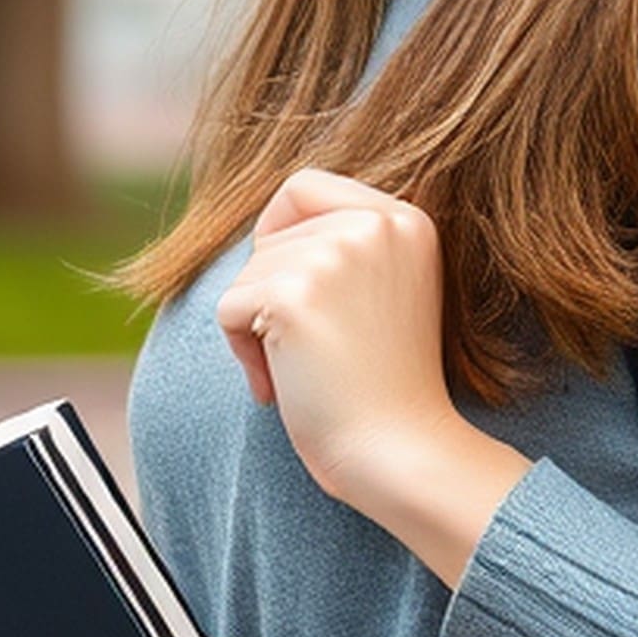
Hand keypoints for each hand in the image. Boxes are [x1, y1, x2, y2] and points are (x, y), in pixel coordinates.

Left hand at [212, 167, 469, 511]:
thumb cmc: (386, 387)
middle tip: (304, 349)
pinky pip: (230, 307)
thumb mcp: (388, 290)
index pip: (305, 186)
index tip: (298, 295)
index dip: (282, 235)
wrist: (399, 449)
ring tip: (300, 372)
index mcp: (407, 220)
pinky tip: (280, 385)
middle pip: (272, 233)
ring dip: (256, 326)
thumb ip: (348, 245)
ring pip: (249, 272)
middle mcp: (377, 224)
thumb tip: (269, 231)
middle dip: (272, 291)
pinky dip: (242, 351)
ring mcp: (336, 255)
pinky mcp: (295, 294)